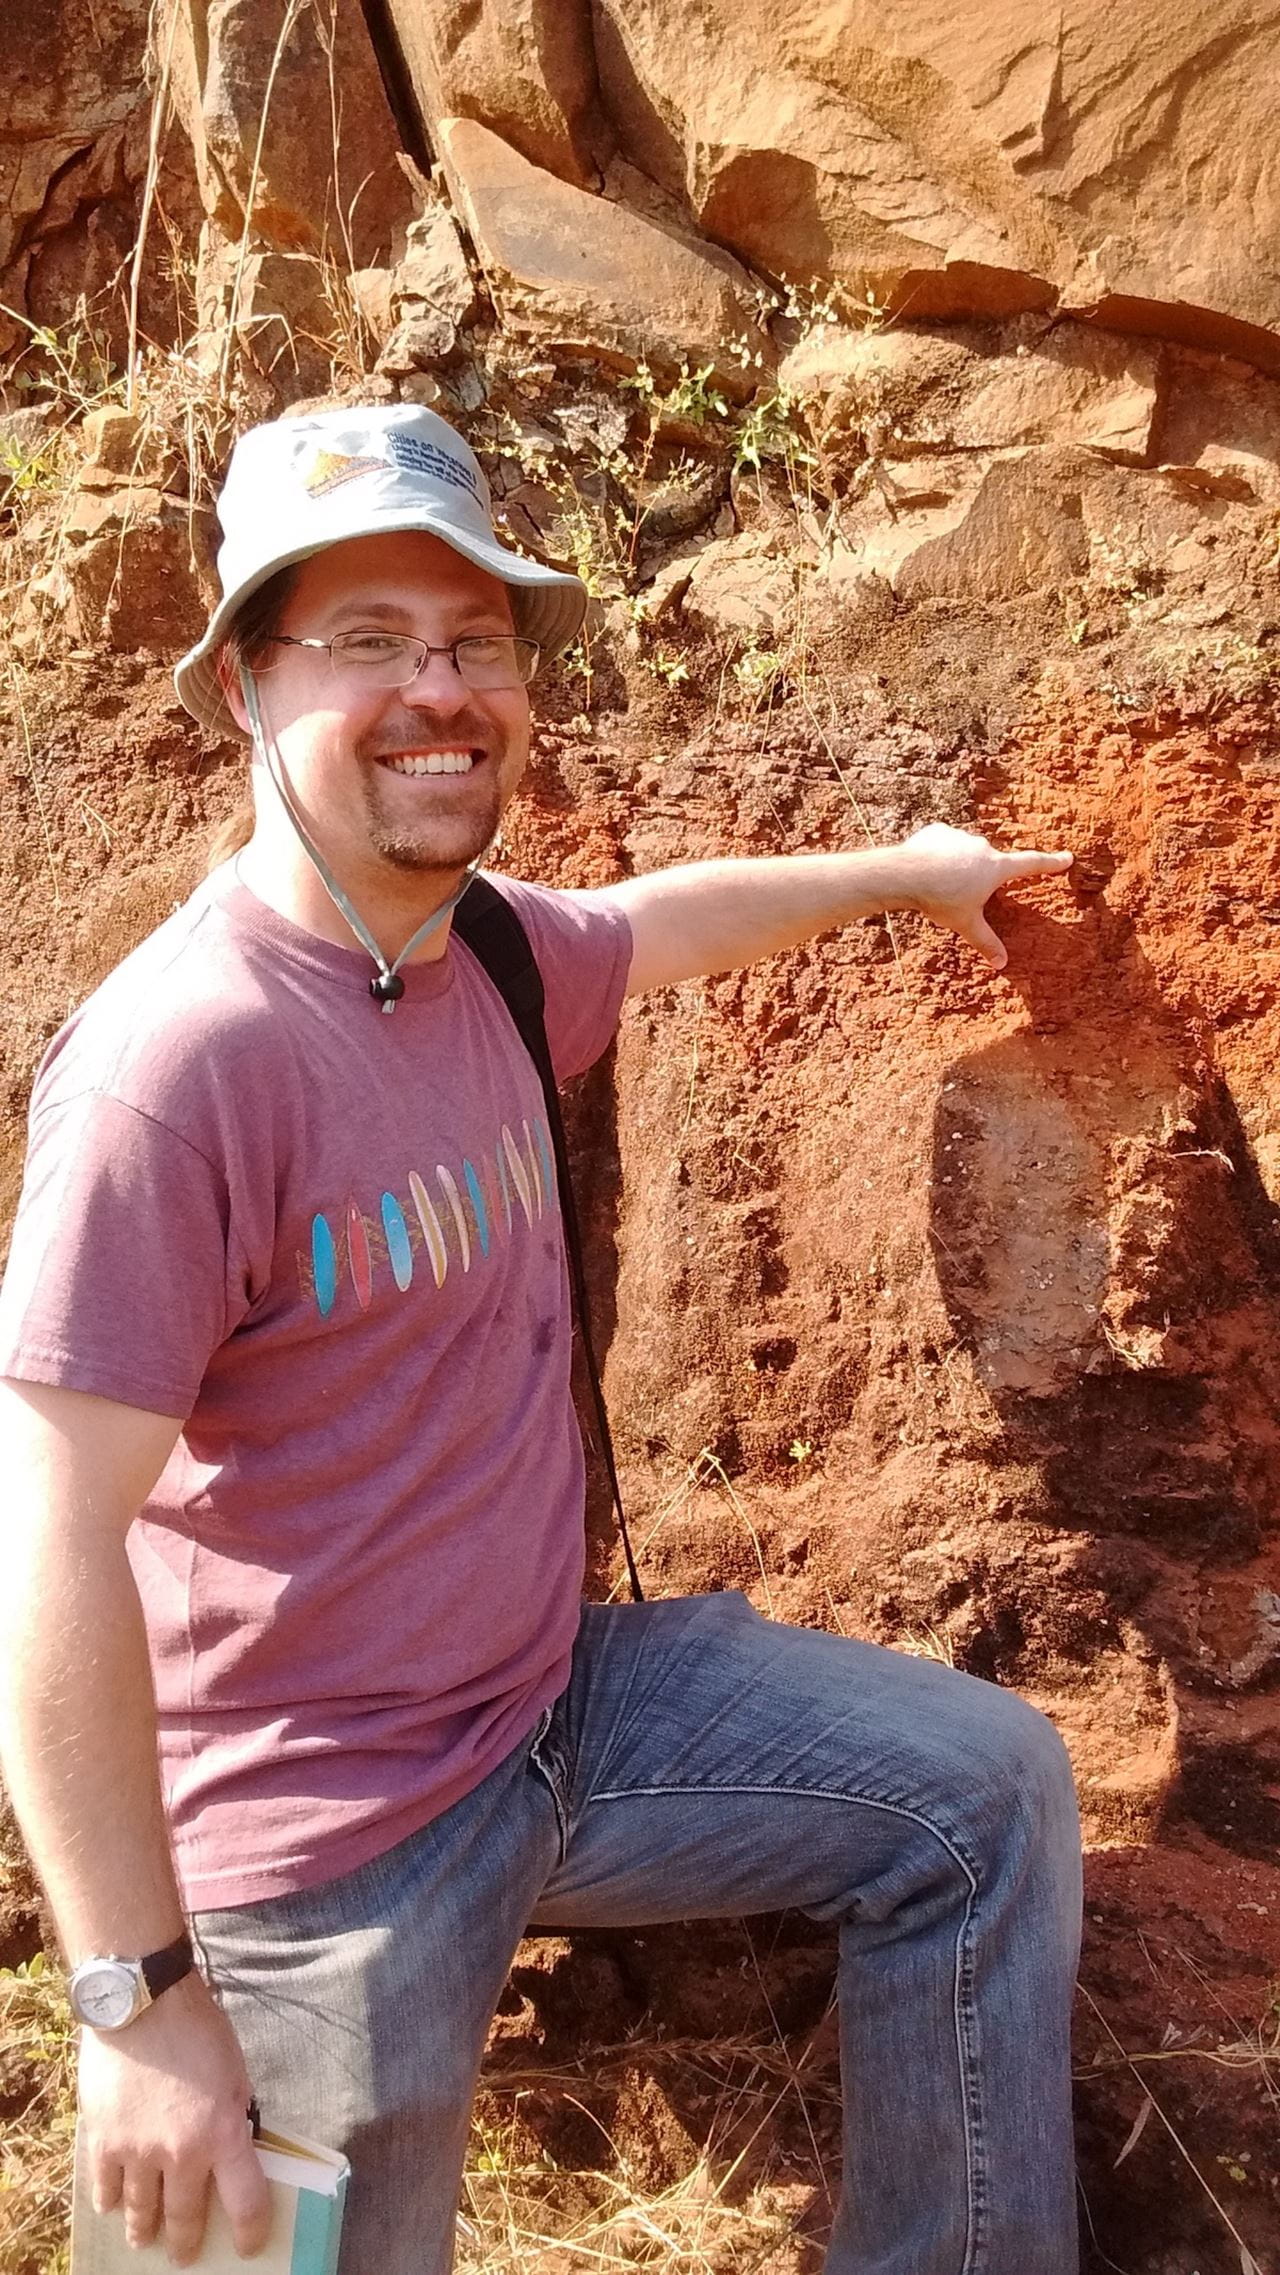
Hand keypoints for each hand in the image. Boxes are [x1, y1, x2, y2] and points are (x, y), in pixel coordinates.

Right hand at [79, 1969, 271, 2264]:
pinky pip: (105, 2188)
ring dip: (145, 2229)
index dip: (249, 2231)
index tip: (248, 2246)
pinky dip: (111, 2201)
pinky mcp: (104, 2142)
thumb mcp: (235, 2071)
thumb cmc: (197, 2028)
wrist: (143, 2004)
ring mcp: (139, 2152)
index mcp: (223, 2134)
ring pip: (141, 2211)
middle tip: (184, 2255)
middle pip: (185, 2217)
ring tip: (145, 2239)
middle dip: (187, 2241)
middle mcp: (182, 2153)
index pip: (245, 2202)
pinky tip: (114, 2205)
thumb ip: (234, 2113)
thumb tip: (234, 2143)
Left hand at [894, 823, 1072, 969]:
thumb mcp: (966, 924)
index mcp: (996, 868)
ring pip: (966, 853)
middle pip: (991, 862)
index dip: (1051, 863)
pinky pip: (943, 844)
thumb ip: (986, 941)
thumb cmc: (940, 899)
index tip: (1067, 857)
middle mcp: (982, 847)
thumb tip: (1002, 964)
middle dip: (982, 876)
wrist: (905, 874)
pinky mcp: (938, 832)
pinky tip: (927, 871)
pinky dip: (939, 856)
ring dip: (959, 865)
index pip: (1031, 864)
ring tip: (940, 885)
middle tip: (963, 891)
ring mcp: (960, 836)